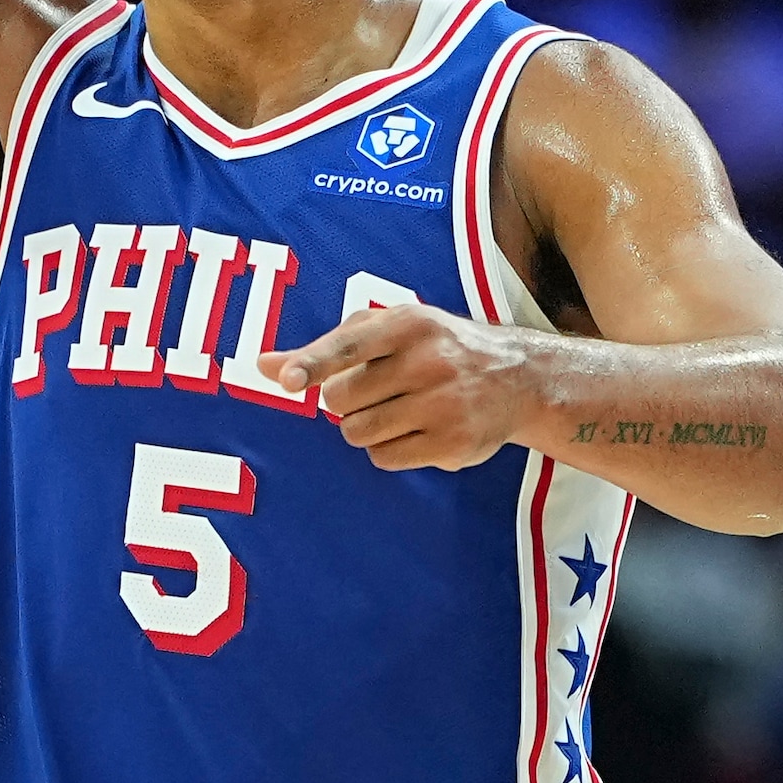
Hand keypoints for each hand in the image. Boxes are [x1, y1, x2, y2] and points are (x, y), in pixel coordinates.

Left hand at [263, 300, 555, 473]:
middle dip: (345, 401)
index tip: (289, 380)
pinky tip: (414, 430)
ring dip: (363, 427)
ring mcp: (443, 405)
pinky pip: (383, 458)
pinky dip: (386, 449)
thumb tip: (263, 365)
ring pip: (357, 432)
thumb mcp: (390, 331)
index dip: (313, 364)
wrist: (519, 378)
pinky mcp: (453, 444)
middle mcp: (429, 362)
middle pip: (340, 399)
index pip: (349, 345)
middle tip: (378, 389)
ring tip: (397, 409)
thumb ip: (327, 348)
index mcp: (409, 324)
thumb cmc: (437, 348)